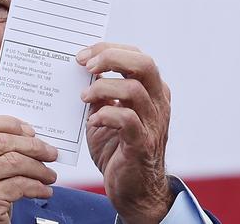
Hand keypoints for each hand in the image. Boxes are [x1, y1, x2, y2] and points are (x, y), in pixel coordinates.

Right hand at [0, 115, 57, 223]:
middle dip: (32, 145)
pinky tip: (43, 190)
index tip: (29, 131)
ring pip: (14, 162)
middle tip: (49, 152)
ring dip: (39, 168)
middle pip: (0, 141)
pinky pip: (20, 185)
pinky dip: (38, 187)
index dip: (7, 123)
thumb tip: (24, 135)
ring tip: (49, 175)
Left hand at [76, 42, 172, 223]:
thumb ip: (99, 94)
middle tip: (86, 66)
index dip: (108, 49)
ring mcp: (152, 123)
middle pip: (144, 64)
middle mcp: (157, 102)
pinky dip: (105, 115)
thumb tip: (82, 71)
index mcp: (151, 91)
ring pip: (134, 89)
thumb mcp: (105, 114)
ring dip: (103, 88)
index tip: (82, 56)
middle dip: (110, 58)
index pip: (136, 55)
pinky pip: (127, 120)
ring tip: (84, 98)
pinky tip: (92, 122)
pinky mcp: (142, 144)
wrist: (133, 190)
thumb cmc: (117, 149)